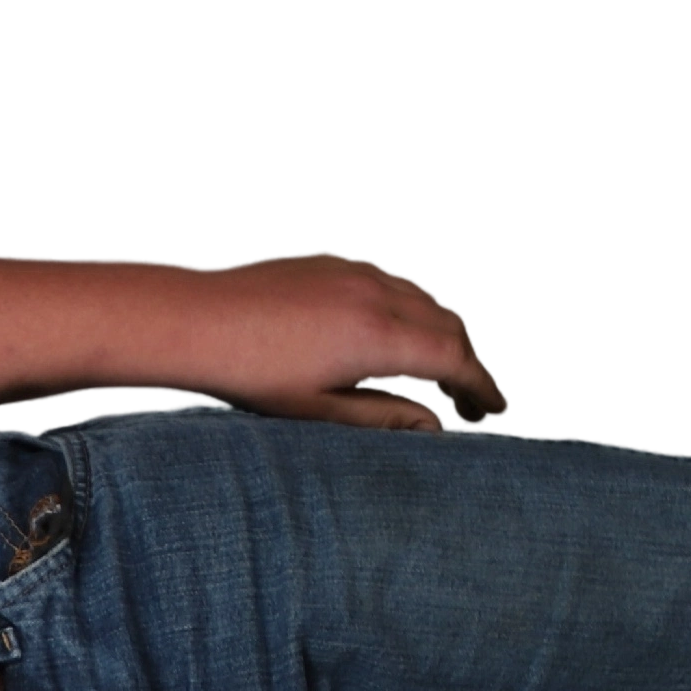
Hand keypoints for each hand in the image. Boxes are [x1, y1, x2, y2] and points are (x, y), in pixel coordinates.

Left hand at [168, 249, 511, 432]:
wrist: (192, 318)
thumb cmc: (247, 373)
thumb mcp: (317, 410)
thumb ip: (382, 418)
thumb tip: (436, 428)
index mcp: (378, 338)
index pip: (457, 361)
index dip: (485, 388)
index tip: (498, 412)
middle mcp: (378, 295)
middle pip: (452, 328)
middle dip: (470, 366)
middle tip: (471, 405)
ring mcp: (358, 272)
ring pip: (428, 300)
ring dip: (446, 336)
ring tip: (441, 377)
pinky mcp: (337, 262)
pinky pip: (399, 283)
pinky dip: (417, 311)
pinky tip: (403, 339)